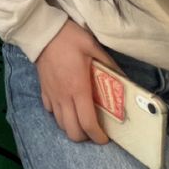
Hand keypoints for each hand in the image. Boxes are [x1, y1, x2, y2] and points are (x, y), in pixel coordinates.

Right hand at [35, 20, 119, 143]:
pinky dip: (59, 115)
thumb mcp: (93, 47)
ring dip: (72, 127)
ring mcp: (51, 95)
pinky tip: (66, 107)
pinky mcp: (43, 90)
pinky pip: (50, 111)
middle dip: (85, 136)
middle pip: (72, 131)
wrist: (43, 31)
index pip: (87, 123)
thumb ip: (109, 64)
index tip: (105, 138)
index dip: (97, 136)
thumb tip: (125, 79)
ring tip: (81, 120)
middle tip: (94, 129)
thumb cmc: (69, 38)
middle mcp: (64, 97)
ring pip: (60, 124)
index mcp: (78, 89)